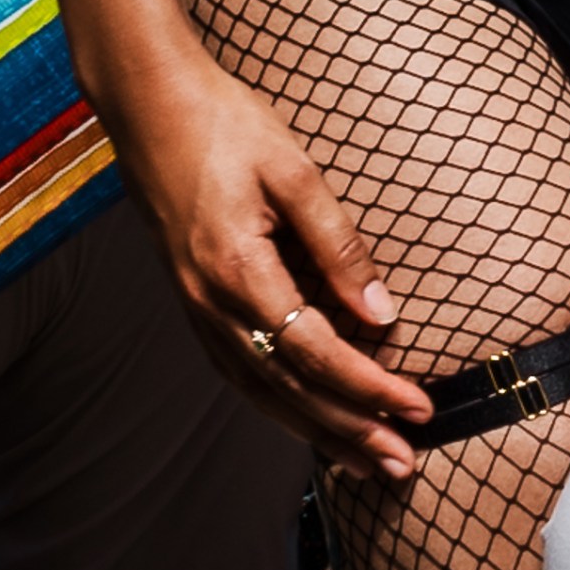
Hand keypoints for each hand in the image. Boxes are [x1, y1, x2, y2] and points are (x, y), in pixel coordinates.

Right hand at [129, 58, 431, 482]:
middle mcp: (210, 304)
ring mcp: (196, 309)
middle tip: (404, 464)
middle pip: (288, 390)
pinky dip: (280, 406)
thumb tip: (383, 315)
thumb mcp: (296, 171)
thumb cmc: (225, 124)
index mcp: (237, 271)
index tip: (420, 406)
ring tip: (367, 461)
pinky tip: (310, 421)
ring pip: (261, 392)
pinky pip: (241, 371)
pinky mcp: (193, 303)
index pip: (315, 352)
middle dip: (349, 431)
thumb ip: (340, 246)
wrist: (148, 104)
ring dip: (317, 431)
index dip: (370, 387)